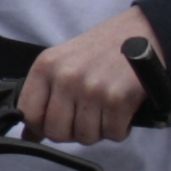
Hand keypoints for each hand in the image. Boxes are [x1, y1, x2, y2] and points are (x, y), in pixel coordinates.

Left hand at [19, 7, 163, 147]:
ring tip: (104, 112)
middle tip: (84, 120)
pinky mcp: (118, 99)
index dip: (40, 127)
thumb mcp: (63, 63)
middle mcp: (66, 78)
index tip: (53, 125)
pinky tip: (121, 113)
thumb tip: (29, 135)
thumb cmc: (101, 50)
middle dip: (71, 133)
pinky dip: (119, 130)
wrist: (142, 33)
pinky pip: (113, 135)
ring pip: (85, 137)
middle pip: (56, 132)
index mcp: (46, 66)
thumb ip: (43, 96)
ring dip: (98, 131)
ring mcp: (92, 89)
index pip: (28, 114)